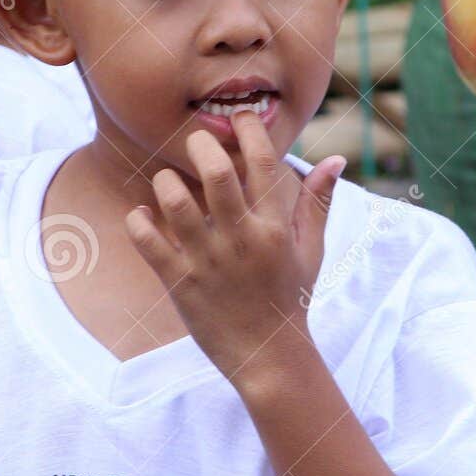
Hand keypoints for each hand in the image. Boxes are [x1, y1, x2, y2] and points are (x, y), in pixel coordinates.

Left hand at [125, 109, 346, 385]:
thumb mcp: (309, 249)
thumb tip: (336, 159)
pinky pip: (149, 243)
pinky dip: (139, 222)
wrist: (269, 357)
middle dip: (201, 146)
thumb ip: (317, 201)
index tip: (238, 118)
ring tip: (166, 181)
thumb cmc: (289, 297)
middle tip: (194, 142)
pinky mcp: (181, 284)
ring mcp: (209, 262)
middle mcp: (242, 240)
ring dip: (165, 182)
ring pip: (176, 204)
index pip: (263, 164)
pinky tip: (142, 214)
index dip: (250, 130)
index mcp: (275, 228)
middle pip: (217, 175)